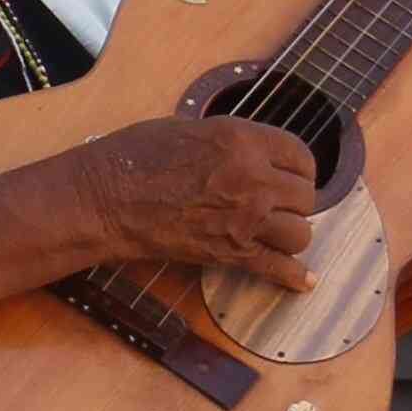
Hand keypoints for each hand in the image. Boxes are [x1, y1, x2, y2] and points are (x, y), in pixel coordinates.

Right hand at [75, 118, 325, 291]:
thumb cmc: (134, 157)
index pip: (301, 155)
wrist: (105, 199)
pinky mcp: (230, 252)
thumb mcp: (191, 129)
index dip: (300, 168)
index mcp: (243, 140)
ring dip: (291, 234)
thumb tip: (253, 154)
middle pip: (306, 196)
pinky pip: (277, 268)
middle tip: (278, 205)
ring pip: (300, 233)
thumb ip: (232, 142)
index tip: (293, 176)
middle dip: (294, 201)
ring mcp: (245, 218)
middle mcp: (253, 178)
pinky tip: (304, 281)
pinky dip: (292, 277)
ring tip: (276, 232)